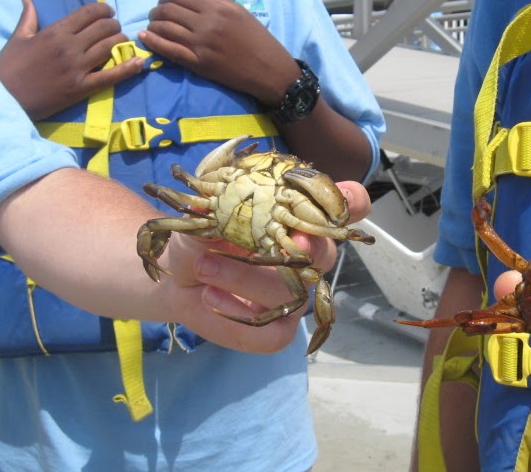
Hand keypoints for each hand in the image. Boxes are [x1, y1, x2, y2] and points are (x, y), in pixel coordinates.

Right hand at [0, 0, 142, 119]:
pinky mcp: (81, 88)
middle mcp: (70, 46)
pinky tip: (139, 62)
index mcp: (55, 31)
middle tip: (115, 29)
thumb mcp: (18, 37)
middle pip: (104, 28)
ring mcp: (77, 68)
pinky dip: (128, 68)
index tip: (108, 12)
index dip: (104, 10)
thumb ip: (28, 17)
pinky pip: (110, 76)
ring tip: (122, 42)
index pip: (89, 13)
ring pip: (111, 47)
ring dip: (121, 42)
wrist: (2, 97)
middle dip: (114, 25)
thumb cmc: (8, 67)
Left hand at [138, 0, 300, 105]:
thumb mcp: (239, 12)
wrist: (269, 70)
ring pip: (166, 29)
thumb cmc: (257, 39)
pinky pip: (169, 50)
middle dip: (157, 10)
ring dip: (153, 25)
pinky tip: (145, 37)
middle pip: (169, 10)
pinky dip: (153, 42)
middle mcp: (208, 24)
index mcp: (218, 8)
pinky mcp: (199, 64)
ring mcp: (201, 44)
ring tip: (151, 25)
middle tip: (155, 14)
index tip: (164, 2)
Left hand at [152, 180, 371, 353]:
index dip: (351, 202)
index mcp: (296, 219)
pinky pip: (272, 334)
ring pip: (292, 294)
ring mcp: (295, 297)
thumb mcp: (201, 214)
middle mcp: (305, 258)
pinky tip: (209, 296)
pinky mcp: (277, 331)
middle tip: (278, 238)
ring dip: (245, 278)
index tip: (347, 197)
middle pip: (324, 253)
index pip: (342, 208)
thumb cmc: (200, 236)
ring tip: (204, 265)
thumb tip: (212, 204)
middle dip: (305, 246)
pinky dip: (236, 316)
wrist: (179, 276)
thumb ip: (212, 208)